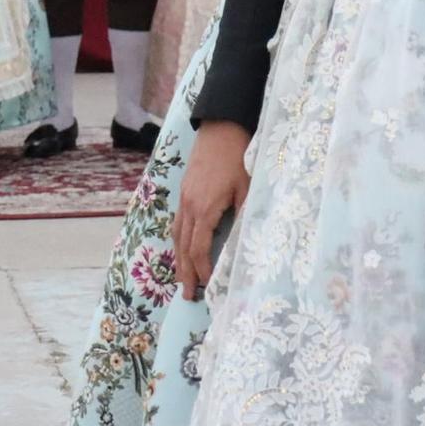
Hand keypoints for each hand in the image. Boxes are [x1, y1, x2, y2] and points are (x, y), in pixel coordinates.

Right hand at [174, 119, 251, 299]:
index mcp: (205, 208)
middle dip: (186, 273)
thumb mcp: (248, 186)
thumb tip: (248, 242)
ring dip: (179, 260)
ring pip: (177, 236)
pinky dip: (178, 242)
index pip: (199, 248)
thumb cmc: (238, 157)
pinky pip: (177, 223)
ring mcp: (184, 199)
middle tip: (188, 296)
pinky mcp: (184, 192)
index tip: (208, 285)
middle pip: (183, 247)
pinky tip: (183, 250)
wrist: (221, 129)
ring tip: (182, 280)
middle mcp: (190, 206)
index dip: (202, 269)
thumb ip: (245, 214)